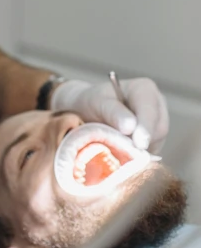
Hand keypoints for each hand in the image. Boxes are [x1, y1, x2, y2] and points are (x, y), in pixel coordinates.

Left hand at [50, 77, 168, 152]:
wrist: (88, 112)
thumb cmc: (93, 103)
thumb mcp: (97, 102)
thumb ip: (113, 112)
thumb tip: (130, 127)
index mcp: (145, 89)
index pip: (150, 110)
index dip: (146, 127)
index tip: (139, 143)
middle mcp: (156, 106)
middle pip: (158, 129)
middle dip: (142, 142)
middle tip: (125, 153)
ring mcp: (158, 125)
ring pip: (156, 144)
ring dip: (139, 151)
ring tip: (118, 149)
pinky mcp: (154, 142)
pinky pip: (151, 153)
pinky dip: (138, 157)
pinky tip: (123, 155)